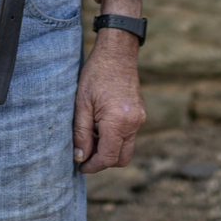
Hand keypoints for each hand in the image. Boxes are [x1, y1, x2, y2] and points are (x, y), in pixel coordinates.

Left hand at [72, 29, 145, 172]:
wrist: (117, 54)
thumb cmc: (96, 75)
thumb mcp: (81, 104)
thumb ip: (80, 133)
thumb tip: (80, 157)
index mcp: (118, 121)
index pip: (108, 157)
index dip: (93, 166)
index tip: (80, 166)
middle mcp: (133, 123)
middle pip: (121, 159)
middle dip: (103, 161)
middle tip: (84, 155)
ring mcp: (139, 119)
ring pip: (126, 148)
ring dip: (108, 149)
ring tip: (89, 135)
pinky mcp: (140, 115)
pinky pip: (128, 136)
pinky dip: (114, 138)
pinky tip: (99, 126)